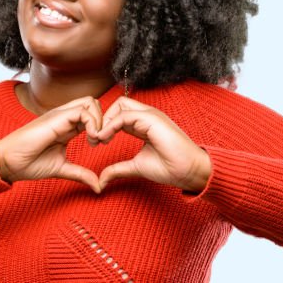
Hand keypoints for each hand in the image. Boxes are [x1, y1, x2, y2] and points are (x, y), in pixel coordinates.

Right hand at [0, 96, 104, 192]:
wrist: (7, 163)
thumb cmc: (28, 163)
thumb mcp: (62, 168)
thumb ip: (80, 173)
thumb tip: (98, 186)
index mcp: (66, 126)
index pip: (91, 114)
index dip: (102, 126)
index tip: (101, 144)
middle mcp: (64, 117)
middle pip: (94, 104)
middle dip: (105, 120)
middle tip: (102, 141)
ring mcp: (60, 115)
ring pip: (91, 103)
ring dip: (100, 121)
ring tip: (95, 140)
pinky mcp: (56, 118)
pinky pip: (82, 111)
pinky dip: (93, 123)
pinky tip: (90, 139)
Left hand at [92, 96, 211, 192]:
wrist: (188, 171)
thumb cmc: (170, 167)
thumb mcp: (136, 166)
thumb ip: (118, 169)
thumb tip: (102, 178)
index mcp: (144, 124)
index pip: (119, 113)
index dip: (105, 124)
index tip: (96, 142)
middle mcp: (147, 115)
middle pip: (118, 104)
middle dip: (102, 118)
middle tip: (94, 138)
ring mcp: (151, 115)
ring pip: (120, 105)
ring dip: (105, 121)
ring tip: (98, 139)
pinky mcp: (152, 119)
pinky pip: (125, 115)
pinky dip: (111, 125)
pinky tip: (104, 138)